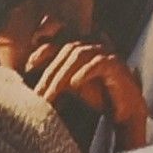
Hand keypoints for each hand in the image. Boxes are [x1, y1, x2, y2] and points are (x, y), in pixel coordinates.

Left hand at [25, 39, 150, 151]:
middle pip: (66, 50)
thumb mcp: (72, 83)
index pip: (60, 42)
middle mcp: (93, 44)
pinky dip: (84, 73)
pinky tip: (74, 85)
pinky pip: (98, 63)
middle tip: (39, 93)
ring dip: (62, 76)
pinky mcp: (116, 64)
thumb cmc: (97, 94)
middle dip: (50, 72)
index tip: (28, 65)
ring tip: (52, 94)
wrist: (124, 110)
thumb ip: (57, 75)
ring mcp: (105, 51)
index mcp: (82, 46)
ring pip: (79, 55)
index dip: (44, 50)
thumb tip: (32, 77)